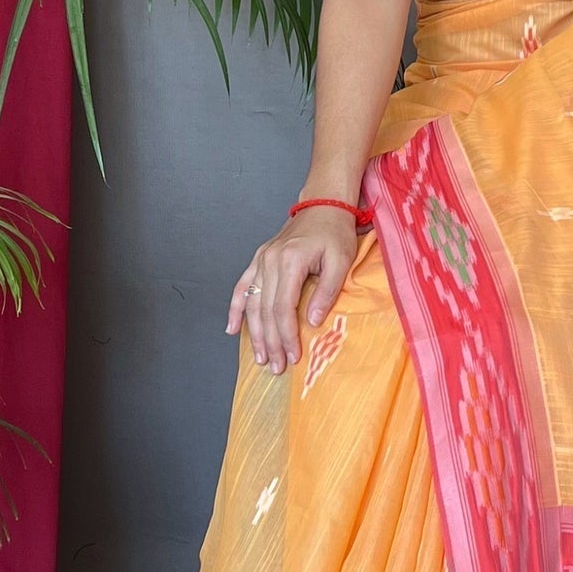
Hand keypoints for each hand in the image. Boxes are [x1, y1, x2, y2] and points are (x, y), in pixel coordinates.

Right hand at [227, 206, 359, 372]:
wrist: (323, 205)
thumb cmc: (335, 232)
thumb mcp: (341, 261)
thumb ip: (327, 291)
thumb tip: (313, 321)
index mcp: (290, 261)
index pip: (283, 308)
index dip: (287, 335)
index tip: (293, 356)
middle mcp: (270, 261)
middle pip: (265, 310)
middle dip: (270, 342)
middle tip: (276, 367)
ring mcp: (261, 260)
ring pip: (251, 303)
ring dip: (254, 333)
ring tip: (259, 357)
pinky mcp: (259, 259)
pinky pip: (241, 287)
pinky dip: (234, 309)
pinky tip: (231, 329)